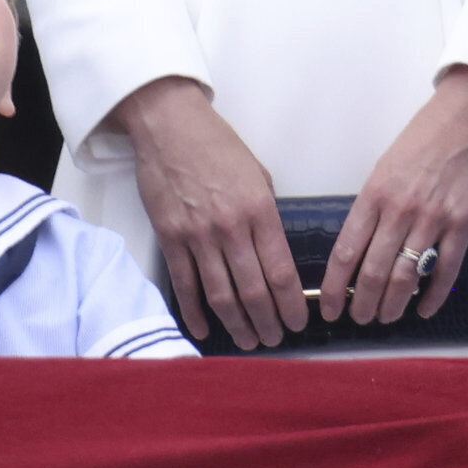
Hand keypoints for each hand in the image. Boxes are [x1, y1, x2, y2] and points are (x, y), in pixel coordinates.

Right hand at [120, 80, 294, 351]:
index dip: (291, 305)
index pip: (281, 272)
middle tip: (274, 340)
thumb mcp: (259, 176)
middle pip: (253, 291)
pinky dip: (194, 311)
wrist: (170, 127)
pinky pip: (184, 284)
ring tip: (247, 341)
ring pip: (220, 294)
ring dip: (236, 324)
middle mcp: (230, 228)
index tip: (298, 323)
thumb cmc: (218, 147)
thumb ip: (267, 216)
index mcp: (260, 211)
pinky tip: (204, 329)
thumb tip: (274, 254)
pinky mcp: (169, 237)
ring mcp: (197, 235)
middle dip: (267, 322)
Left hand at [321, 67, 467, 327]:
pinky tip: (425, 307)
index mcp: (374, 193)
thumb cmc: (429, 133)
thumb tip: (364, 240)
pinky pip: (445, 270)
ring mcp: (433, 219)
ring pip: (405, 276)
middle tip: (360, 318)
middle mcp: (400, 210)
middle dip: (362, 304)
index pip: (346, 251)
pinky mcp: (463, 223)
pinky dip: (433, 295)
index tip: (330, 307)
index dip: (334, 287)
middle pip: (372, 272)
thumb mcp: (386, 164)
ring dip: (393, 304)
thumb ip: (375, 202)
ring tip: (386, 317)